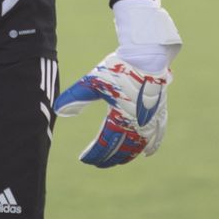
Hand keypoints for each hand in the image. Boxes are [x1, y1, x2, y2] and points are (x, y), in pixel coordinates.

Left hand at [55, 0, 179, 167]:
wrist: (148, 56)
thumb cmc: (119, 68)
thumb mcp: (93, 81)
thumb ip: (75, 97)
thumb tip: (57, 110)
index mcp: (120, 118)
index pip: (105, 144)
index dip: (94, 155)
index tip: (84, 159)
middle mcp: (136, 124)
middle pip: (121, 150)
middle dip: (108, 159)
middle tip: (97, 162)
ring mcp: (150, 120)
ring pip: (138, 146)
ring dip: (127, 155)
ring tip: (117, 160)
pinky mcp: (160, 113)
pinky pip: (158, 136)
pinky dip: (151, 147)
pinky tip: (146, 153)